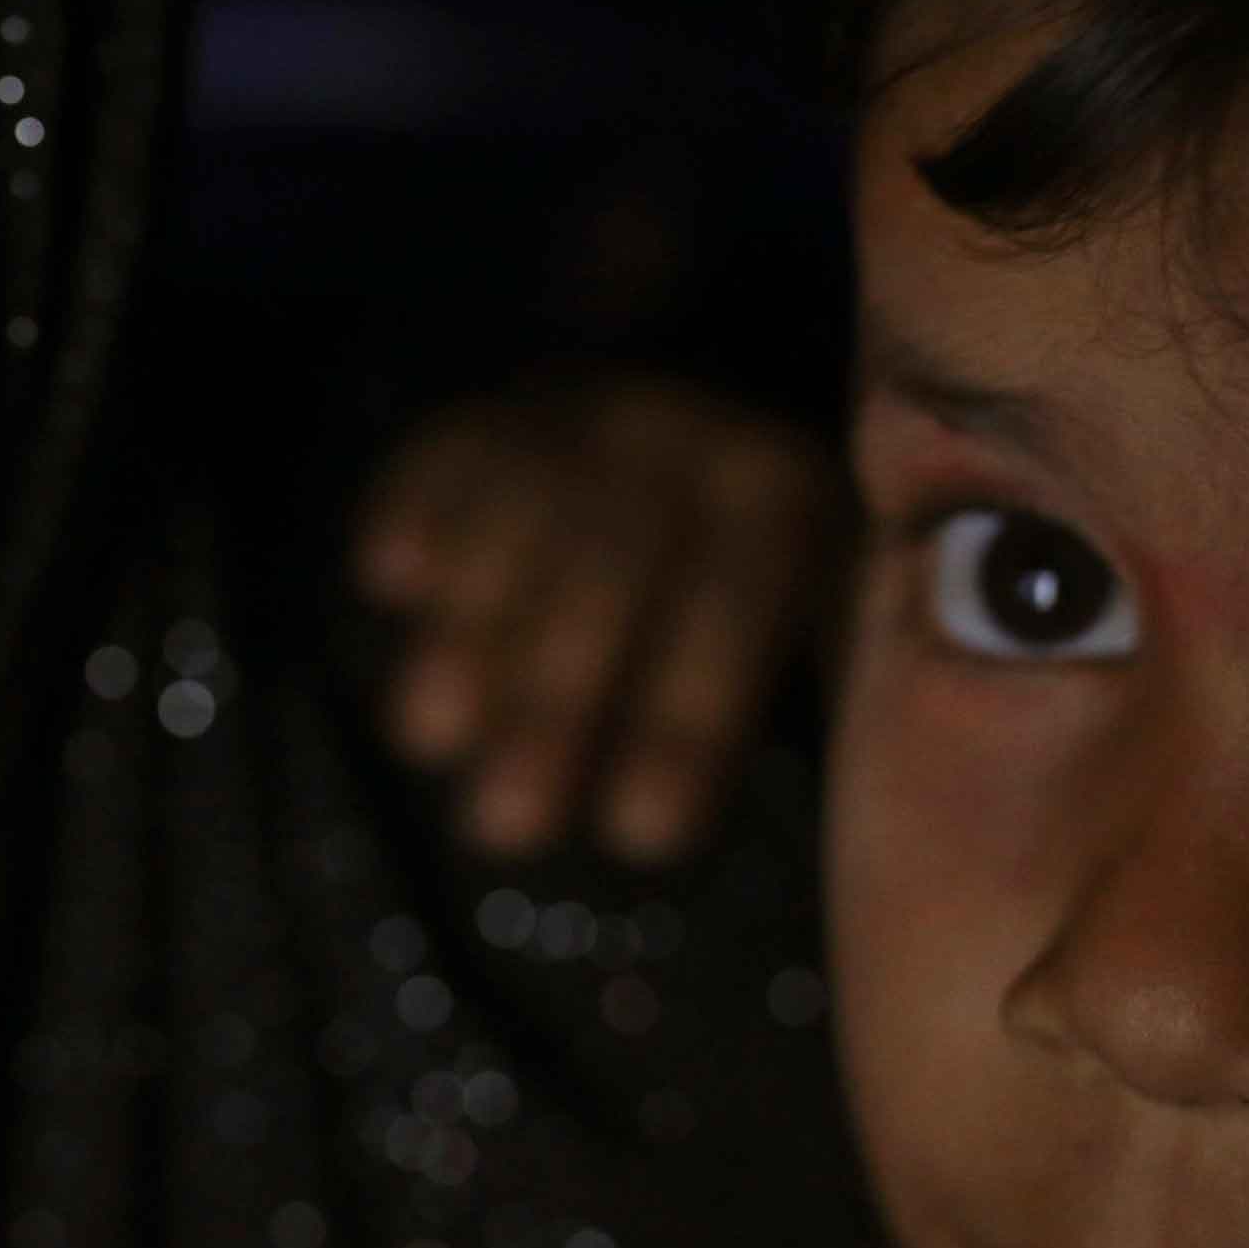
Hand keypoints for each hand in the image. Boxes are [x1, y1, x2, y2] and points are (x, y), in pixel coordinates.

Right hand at [355, 373, 845, 862]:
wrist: (680, 466)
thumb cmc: (749, 618)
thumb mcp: (823, 638)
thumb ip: (831, 695)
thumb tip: (854, 823)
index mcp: (789, 495)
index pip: (741, 599)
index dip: (689, 722)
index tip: (642, 835)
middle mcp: (684, 432)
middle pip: (611, 560)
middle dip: (558, 700)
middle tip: (507, 825)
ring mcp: (576, 411)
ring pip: (517, 510)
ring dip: (470, 630)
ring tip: (431, 738)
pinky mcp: (482, 417)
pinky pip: (442, 454)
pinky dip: (415, 510)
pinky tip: (394, 583)